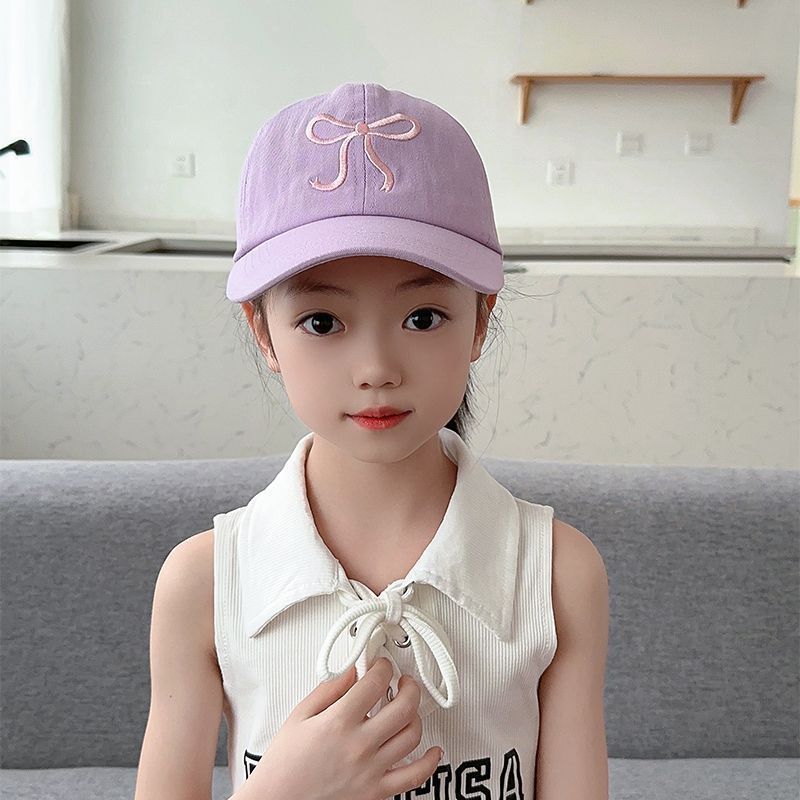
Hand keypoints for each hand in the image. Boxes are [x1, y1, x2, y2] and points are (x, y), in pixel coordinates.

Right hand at [242, 656, 441, 799]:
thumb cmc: (284, 764)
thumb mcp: (299, 716)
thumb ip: (329, 689)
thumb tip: (353, 671)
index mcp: (338, 722)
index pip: (375, 682)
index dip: (383, 667)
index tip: (382, 665)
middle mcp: (359, 745)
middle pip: (404, 706)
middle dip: (409, 685)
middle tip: (403, 681)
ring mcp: (371, 770)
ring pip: (413, 735)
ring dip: (415, 715)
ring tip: (407, 708)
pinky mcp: (376, 793)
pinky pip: (415, 777)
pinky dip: (430, 762)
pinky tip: (433, 750)